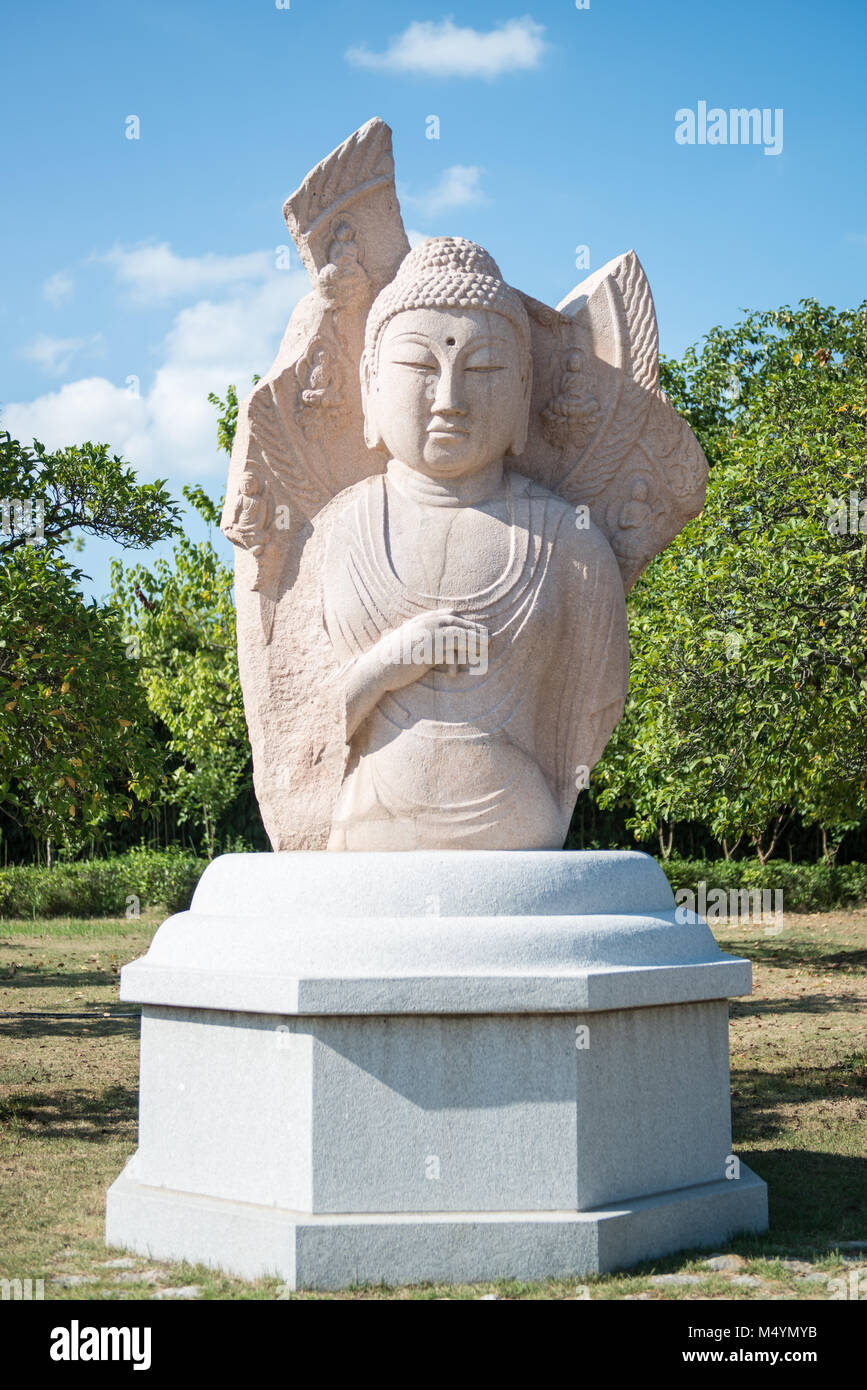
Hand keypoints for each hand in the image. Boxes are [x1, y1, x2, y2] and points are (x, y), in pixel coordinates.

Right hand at [344, 610, 486, 736]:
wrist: (376, 670)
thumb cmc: (388, 659)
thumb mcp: (403, 642)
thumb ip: (417, 636)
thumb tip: (429, 641)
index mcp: (419, 621)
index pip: (446, 614)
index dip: (462, 620)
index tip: (475, 626)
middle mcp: (424, 626)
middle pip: (456, 623)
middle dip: (473, 629)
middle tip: (488, 635)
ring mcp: (426, 638)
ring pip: (457, 636)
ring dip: (474, 641)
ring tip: (486, 647)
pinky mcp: (428, 652)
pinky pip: (449, 653)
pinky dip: (458, 660)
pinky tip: (461, 669)